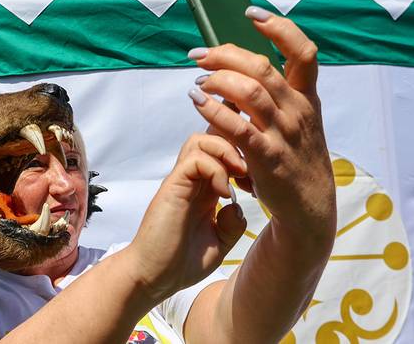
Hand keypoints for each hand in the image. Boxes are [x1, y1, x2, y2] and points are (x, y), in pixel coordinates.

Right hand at [123, 133, 247, 300]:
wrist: (154, 277)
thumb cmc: (180, 263)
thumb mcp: (219, 242)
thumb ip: (231, 223)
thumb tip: (238, 206)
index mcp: (204, 190)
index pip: (219, 152)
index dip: (240, 152)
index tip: (258, 174)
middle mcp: (192, 181)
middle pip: (210, 136)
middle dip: (235, 143)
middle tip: (250, 171)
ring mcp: (181, 182)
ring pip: (201, 140)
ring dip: (225, 152)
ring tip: (238, 176)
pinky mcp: (173, 187)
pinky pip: (195, 160)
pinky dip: (215, 169)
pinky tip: (223, 193)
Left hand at [188, 7, 335, 240]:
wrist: (308, 208)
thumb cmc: (294, 158)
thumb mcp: (295, 121)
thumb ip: (272, 95)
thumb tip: (235, 67)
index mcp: (307, 98)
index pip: (303, 53)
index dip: (279, 28)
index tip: (251, 14)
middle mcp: (299, 111)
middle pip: (263, 68)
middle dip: (227, 55)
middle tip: (199, 55)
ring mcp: (285, 135)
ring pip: (250, 93)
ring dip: (218, 80)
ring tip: (197, 79)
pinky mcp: (268, 158)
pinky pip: (239, 128)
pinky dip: (214, 110)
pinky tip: (197, 101)